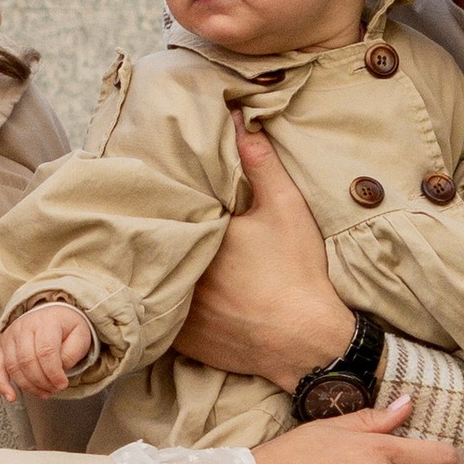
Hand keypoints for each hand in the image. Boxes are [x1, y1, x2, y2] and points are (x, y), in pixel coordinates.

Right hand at [0, 300, 96, 399]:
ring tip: (43, 392)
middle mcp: (24, 327)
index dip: (54, 373)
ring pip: (13, 367)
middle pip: (27, 361)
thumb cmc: (66, 327)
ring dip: (28, 386)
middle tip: (54, 389)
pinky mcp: (2, 347)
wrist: (51, 314)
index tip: (62, 384)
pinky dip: (2, 384)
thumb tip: (59, 369)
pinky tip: (11, 396)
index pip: (46, 351)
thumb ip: (72, 353)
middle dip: (42, 381)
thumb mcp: (80, 335)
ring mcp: (10, 337)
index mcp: (46, 322)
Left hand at [175, 119, 349, 389]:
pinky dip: (167, 305)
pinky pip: (161, 317)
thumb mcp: (286, 208)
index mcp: (202, 237)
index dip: (164, 201)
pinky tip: (173, 295)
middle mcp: (182, 274)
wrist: (309, 342)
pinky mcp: (182, 341)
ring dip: (158, 271)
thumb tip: (239, 121)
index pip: (169, 211)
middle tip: (155, 221)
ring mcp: (178, 311)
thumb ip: (261, 163)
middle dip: (159, 235)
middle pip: (158, 246)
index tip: (159, 189)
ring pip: (155, 282)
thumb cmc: (299, 271)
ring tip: (154, 256)